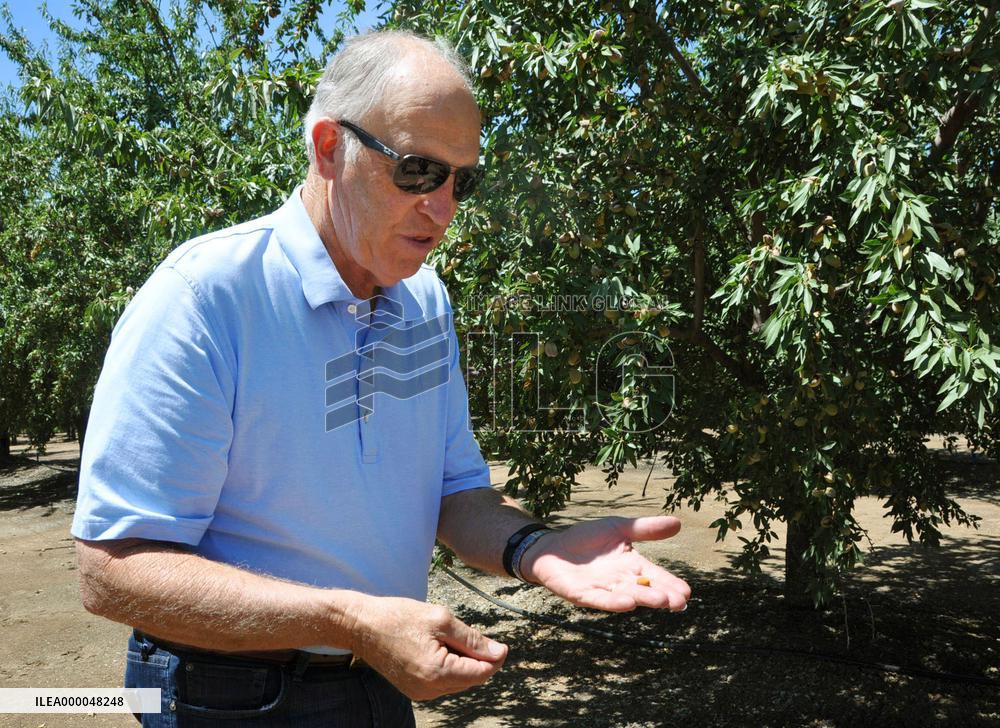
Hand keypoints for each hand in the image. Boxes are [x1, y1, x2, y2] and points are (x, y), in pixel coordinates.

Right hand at [350, 596, 507, 700]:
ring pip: (458, 681)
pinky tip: (439, 647)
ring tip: (448, 637)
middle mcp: (429, 690)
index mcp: (437, 672)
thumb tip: (499, 653)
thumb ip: (473, 639)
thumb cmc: (399, 617)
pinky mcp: (413, 689)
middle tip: (470, 634)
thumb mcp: (441, 620)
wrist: (362, 625)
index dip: (495, 658)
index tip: (502, 643)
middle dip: (478, 659)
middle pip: (471, 679)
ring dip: (463, 662)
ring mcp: (420, 693)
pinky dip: (449, 667)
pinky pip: (443, 682)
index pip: (482, 673)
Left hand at [519, 516, 690, 612]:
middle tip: (679, 602)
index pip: (655, 576)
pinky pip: (600, 599)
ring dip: (643, 599)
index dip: (670, 584)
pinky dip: (613, 602)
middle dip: (661, 596)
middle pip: (644, 590)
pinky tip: (627, 603)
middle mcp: (620, 581)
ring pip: (626, 595)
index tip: (687, 593)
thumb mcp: (619, 528)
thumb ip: (646, 528)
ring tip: (660, 601)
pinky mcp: (582, 594)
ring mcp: (602, 589)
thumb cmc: (587, 538)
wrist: (553, 546)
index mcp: (631, 566)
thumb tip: (678, 522)